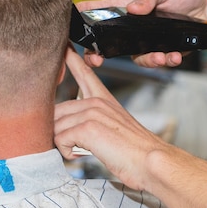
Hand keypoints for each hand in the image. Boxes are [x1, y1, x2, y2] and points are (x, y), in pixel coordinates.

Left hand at [55, 45, 206, 207]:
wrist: (151, 161)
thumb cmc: (133, 151)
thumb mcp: (112, 127)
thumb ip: (90, 120)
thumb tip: (65, 126)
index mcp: (102, 99)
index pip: (83, 71)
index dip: (71, 58)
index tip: (64, 45)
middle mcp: (95, 101)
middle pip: (56, 110)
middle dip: (59, 130)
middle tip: (76, 144)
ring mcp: (91, 112)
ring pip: (55, 126)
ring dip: (64, 144)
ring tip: (84, 150)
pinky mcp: (87, 127)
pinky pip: (60, 139)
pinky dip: (66, 152)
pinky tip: (82, 154)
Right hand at [76, 0, 206, 68]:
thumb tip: (134, 8)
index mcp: (126, 6)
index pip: (97, 10)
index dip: (80, 16)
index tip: (67, 26)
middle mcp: (129, 26)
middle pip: (104, 42)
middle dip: (95, 54)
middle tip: (96, 60)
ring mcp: (143, 41)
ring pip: (132, 57)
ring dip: (146, 59)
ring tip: (161, 57)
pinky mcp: (159, 51)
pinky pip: (155, 61)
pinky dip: (165, 61)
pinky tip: (175, 56)